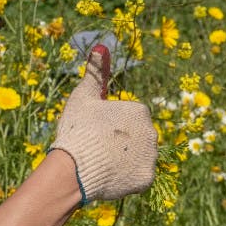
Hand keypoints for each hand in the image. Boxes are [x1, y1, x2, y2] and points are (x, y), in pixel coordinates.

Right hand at [52, 46, 157, 203]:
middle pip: (137, 137)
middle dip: (121, 142)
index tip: (97, 131)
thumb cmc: (78, 129)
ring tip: (104, 163)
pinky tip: (110, 175)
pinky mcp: (147, 178)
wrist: (74, 169)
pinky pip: (138, 176)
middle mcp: (152, 132)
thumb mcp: (84, 97)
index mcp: (140, 110)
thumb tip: (101, 46)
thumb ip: (96, 72)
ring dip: (125, 160)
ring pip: (138, 157)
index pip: (129, 118)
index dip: (111, 125)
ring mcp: (151, 157)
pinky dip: (127, 177)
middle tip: (99, 148)